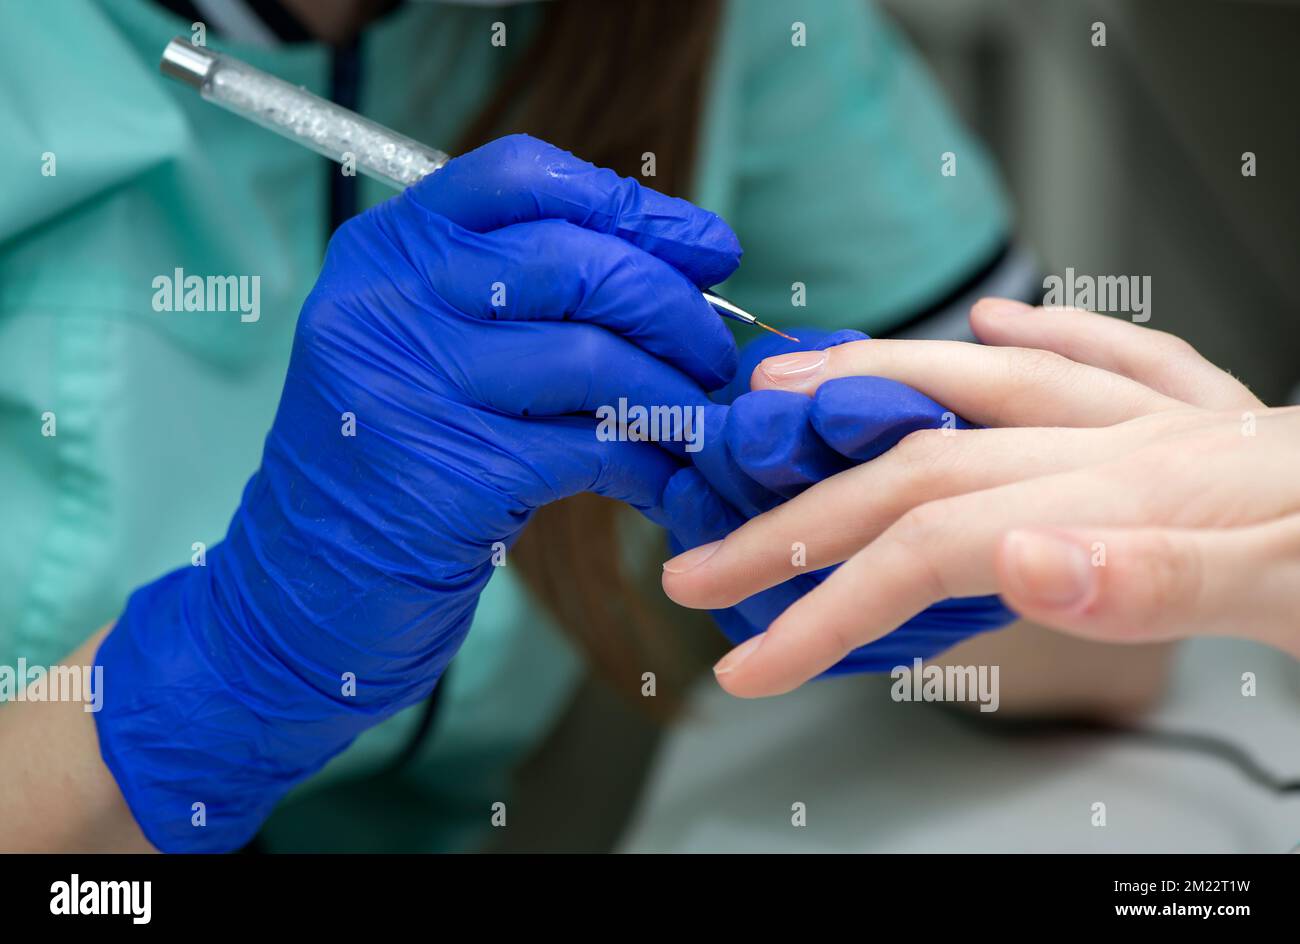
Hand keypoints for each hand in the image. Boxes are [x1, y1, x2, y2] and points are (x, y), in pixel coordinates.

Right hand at [94, 134, 740, 849]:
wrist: (310, 584)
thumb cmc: (395, 457)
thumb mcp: (428, 347)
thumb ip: (516, 295)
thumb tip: (671, 271)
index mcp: (387, 251)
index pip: (521, 178)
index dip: (629, 206)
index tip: (703, 246)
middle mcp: (389, 303)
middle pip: (573, 260)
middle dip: (671, 305)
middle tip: (712, 350)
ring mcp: (414, 386)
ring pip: (592, 357)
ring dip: (672, 390)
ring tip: (699, 416)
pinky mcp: (451, 473)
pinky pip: (591, 447)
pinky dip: (649, 462)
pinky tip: (667, 477)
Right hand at [663, 299, 1297, 696]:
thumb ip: (1154, 575)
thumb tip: (1017, 554)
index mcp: (1150, 488)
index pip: (938, 539)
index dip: (826, 599)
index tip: (746, 658)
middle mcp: (1145, 443)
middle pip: (930, 465)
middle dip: (801, 520)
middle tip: (706, 558)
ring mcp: (1177, 428)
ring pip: (996, 389)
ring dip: (879, 389)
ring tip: (791, 393)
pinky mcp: (1217, 430)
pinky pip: (1120, 362)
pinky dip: (1043, 339)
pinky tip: (991, 324)